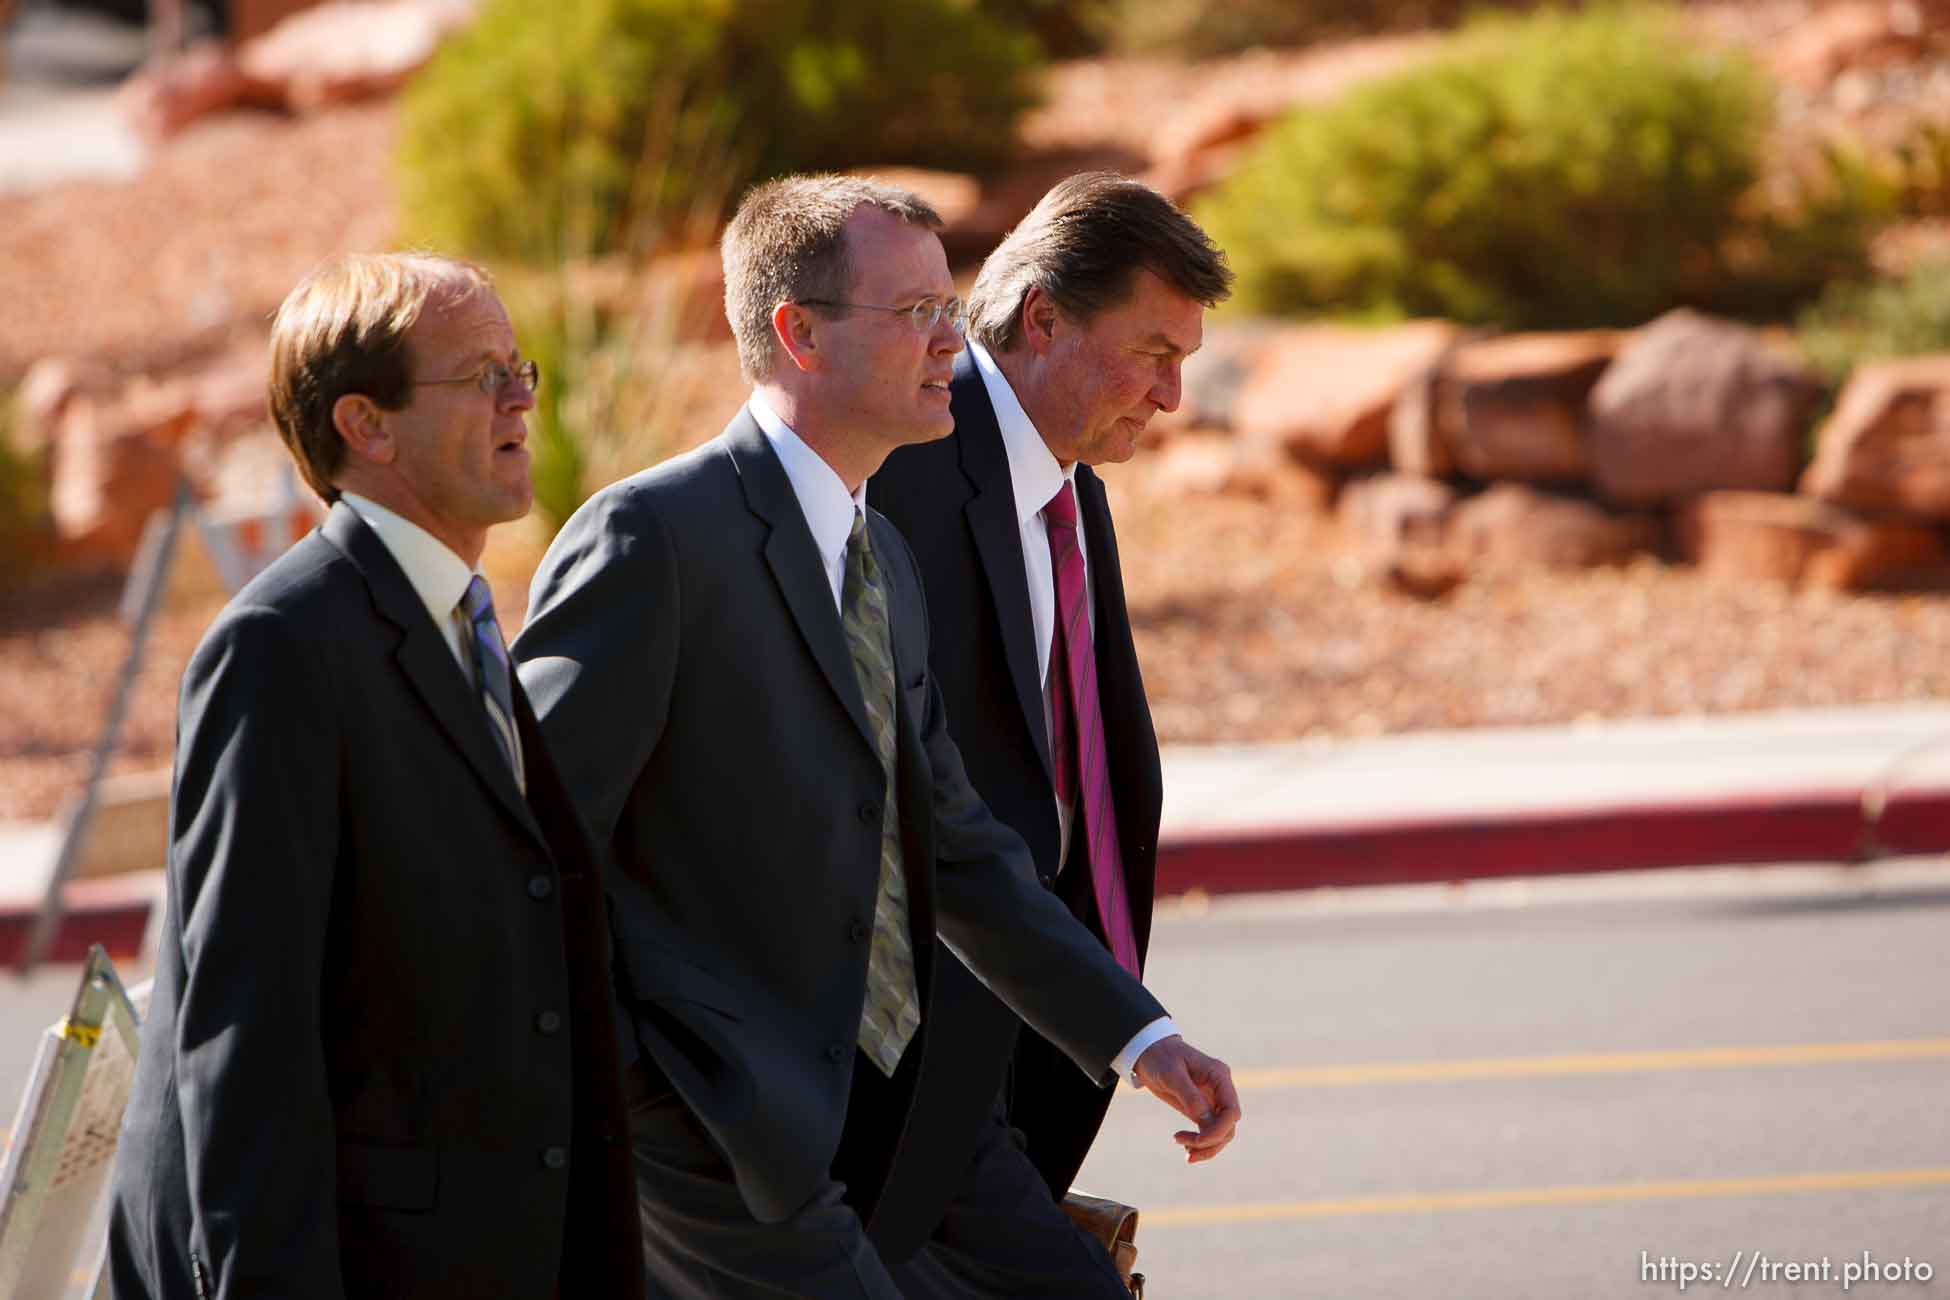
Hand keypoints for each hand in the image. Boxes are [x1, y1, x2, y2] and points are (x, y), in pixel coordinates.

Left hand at [1131, 1034, 1240, 1162]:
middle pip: (1229, 1125)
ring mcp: (1213, 1099)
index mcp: (1219, 1076)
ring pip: (1222, 1132)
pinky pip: (1209, 1130)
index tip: (1197, 1141)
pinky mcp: (1202, 1108)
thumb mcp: (1171, 1074)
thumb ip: (1190, 1097)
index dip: (1219, 1130)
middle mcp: (1221, 1089)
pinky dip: (1201, 1142)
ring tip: (1187, 1154)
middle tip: (1186, 1147)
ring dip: (1207, 1146)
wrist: (1148, 1051)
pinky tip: (1186, 1146)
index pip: (1231, 1111)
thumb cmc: (1160, 1057)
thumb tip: (1206, 1123)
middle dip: (1211, 1141)